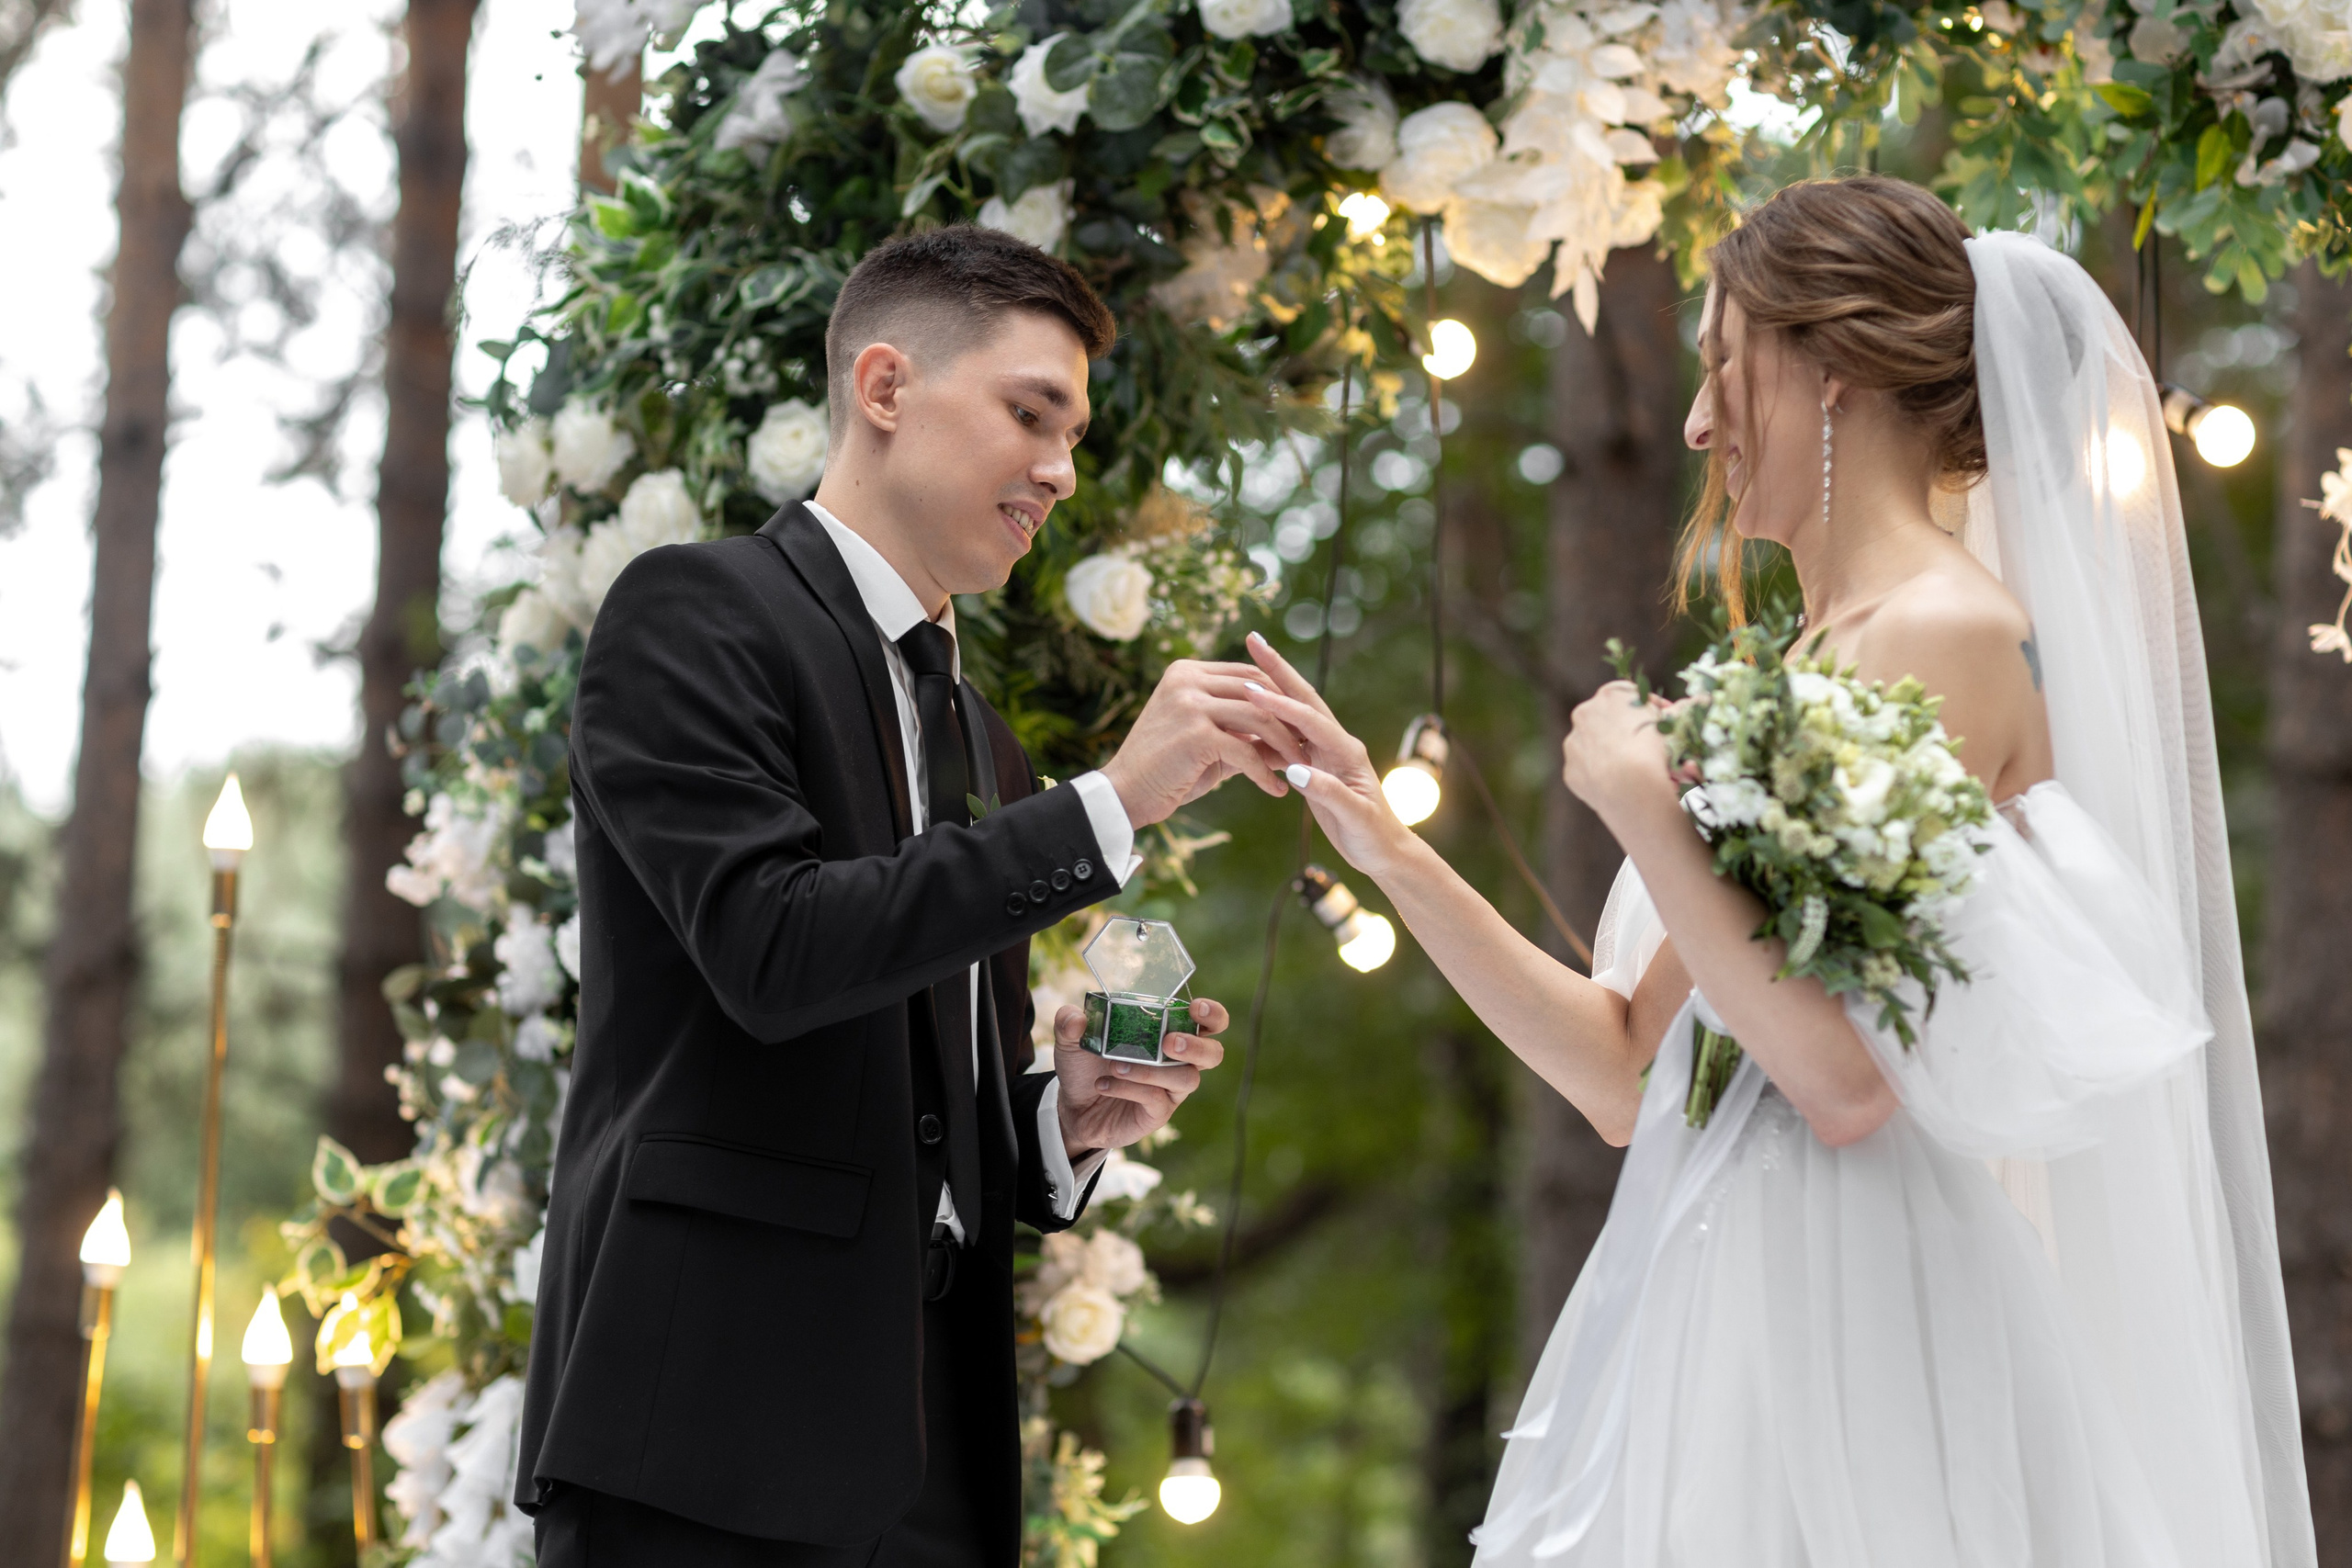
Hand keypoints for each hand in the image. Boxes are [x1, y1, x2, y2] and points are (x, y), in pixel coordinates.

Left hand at [1054, 996, 1228, 1155]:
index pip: (1209, 1022)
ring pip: (1186, 1079)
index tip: (1195, 1008)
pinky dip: (1130, 1088)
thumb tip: (1075, 1017)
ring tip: (1115, 1065)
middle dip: (1197, 1046)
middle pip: (1213, 1054)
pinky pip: (1157, 1100)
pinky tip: (1104, 1084)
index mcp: (1168, 1033)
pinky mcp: (1157, 1113)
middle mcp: (1177, 1062)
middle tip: (1168, 1042)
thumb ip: (1070, 1023)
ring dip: (1152, 1070)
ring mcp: (1170, 1090)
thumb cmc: (1086, 1065)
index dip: (1212, 1015)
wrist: (1072, 1106)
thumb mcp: (1072, 1040)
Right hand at [1100, 659, 1303, 827]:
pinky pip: (1245, 752)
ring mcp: (1190, 703)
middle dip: (1289, 720)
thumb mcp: (1209, 742)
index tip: (1302, 726)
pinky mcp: (1195, 733)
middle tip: (1310, 747)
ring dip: (1285, 747)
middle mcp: (1186, 679)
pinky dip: (1265, 773)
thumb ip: (1243, 732)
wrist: (1125, 795)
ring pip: (1258, 719)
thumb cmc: (1168, 771)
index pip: (1248, 676)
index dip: (1280, 700)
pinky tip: (1276, 791)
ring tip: (1300, 771)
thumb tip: (1291, 736)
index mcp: (1187, 671)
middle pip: (1258, 692)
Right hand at [1235, 632, 1418, 878]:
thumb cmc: (1374, 838)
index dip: (1281, 704)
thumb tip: (1297, 771)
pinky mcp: (1316, 765)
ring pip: (1293, 714)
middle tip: (1254, 639)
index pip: (1311, 719)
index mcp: (1348, 751)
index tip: (1251, 689)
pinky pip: (1287, 737)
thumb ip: (1330, 793)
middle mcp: (1337, 743)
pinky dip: (1267, 722)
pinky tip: (1246, 716)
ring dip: (1270, 688)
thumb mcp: (1355, 818)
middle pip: (1304, 700)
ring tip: (1243, 666)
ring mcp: (1326, 752)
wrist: (1386, 853)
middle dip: (1278, 669)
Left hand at [1561, 681, 1678, 825]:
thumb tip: (1702, 700)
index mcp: (1610, 695)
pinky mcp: (1571, 771)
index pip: (1631, 695)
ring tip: (1636, 771)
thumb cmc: (1657, 750)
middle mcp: (1585, 714)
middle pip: (1609, 720)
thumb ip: (1682, 711)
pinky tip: (1620, 786)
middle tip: (1650, 749)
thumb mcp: (1674, 726)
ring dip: (1613, 754)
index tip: (1665, 721)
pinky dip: (1602, 776)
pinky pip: (1589, 771)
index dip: (1651, 708)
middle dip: (1629, 731)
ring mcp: (1574, 743)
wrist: (1631, 786)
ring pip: (1595, 746)